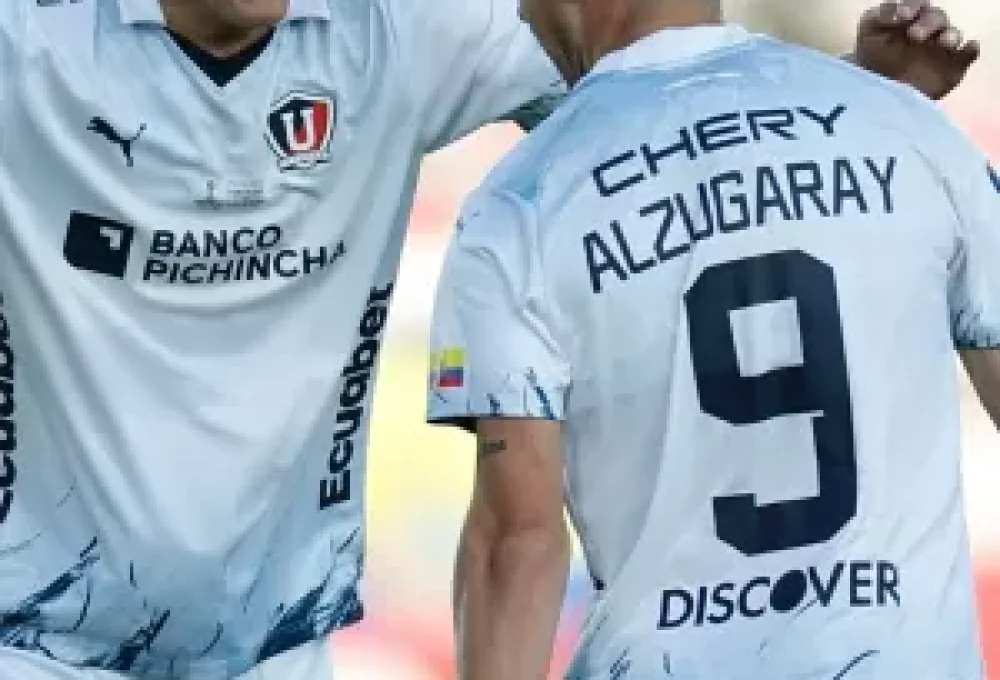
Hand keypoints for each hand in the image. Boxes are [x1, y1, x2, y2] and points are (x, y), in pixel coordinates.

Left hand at [851, 0, 979, 99]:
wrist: (879, 91)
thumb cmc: (873, 58)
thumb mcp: (869, 33)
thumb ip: (881, 16)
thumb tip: (898, 12)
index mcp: (910, 18)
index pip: (917, 4)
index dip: (912, 6)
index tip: (903, 16)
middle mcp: (929, 30)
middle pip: (937, 18)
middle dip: (928, 23)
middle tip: (915, 35)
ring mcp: (942, 49)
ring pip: (953, 34)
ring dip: (951, 35)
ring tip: (944, 43)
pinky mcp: (953, 67)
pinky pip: (968, 54)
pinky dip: (969, 50)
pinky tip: (967, 50)